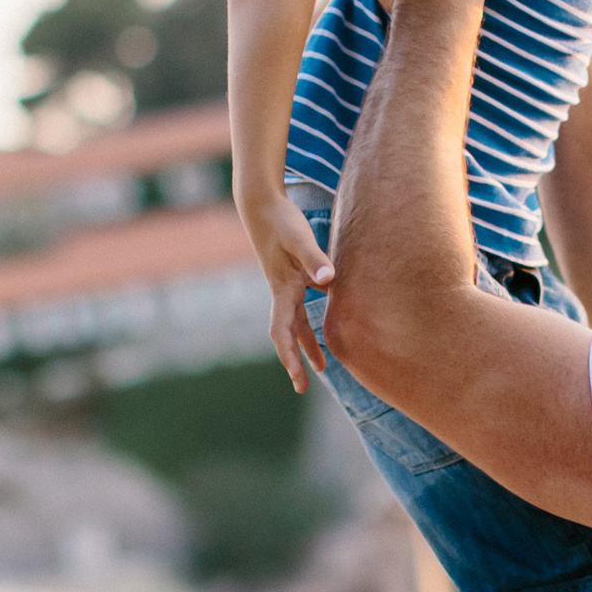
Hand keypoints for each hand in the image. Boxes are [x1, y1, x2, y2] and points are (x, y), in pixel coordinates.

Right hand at [241, 191, 331, 390]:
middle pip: (286, 334)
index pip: (282, 330)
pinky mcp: (291, 277)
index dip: (289, 355)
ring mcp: (285, 286)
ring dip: (305, 346)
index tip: (297, 378)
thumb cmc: (281, 219)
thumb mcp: (299, 238)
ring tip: (322, 367)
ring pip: (295, 323)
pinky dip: (310, 324)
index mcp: (282, 288)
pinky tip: (328, 328)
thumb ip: (315, 259)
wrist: (261, 204)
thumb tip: (330, 280)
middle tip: (301, 387)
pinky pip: (301, 308)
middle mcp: (281, 291)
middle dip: (293, 361)